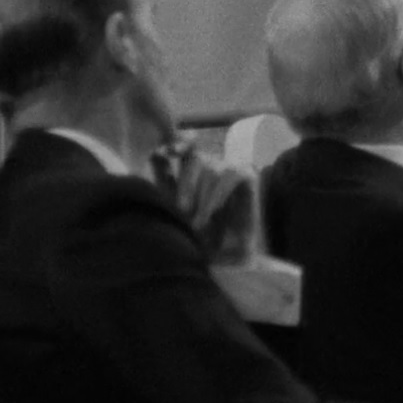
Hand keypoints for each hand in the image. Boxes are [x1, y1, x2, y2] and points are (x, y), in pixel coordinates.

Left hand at [165, 141, 259, 263]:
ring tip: (200, 222)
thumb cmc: (198, 236)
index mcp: (189, 171)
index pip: (183, 146)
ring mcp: (229, 169)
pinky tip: (214, 210)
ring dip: (203, 196)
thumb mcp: (175, 209)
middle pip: (195, 157)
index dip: (176, 144)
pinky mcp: (247, 176)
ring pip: (212, 167)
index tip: (165, 152)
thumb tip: (155, 153)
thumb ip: (165, 180)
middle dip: (186, 184)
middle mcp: (209, 166)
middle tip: (183, 210)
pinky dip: (219, 192)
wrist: (225, 258)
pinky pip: (231, 174)